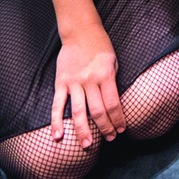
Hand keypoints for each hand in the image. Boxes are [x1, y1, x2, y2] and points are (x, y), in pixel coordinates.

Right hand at [49, 26, 123, 147]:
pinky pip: (57, 105)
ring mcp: (73, 83)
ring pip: (78, 112)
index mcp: (106, 75)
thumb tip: (113, 106)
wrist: (80, 32)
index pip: (113, 104)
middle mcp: (89, 81)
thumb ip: (112, 83)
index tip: (121, 130)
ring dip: (83, 131)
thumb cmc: (101, 47)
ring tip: (87, 145)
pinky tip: (59, 136)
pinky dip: (56, 122)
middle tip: (109, 139)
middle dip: (104, 128)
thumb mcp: (114, 62)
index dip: (118, 119)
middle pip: (97, 111)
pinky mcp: (60, 83)